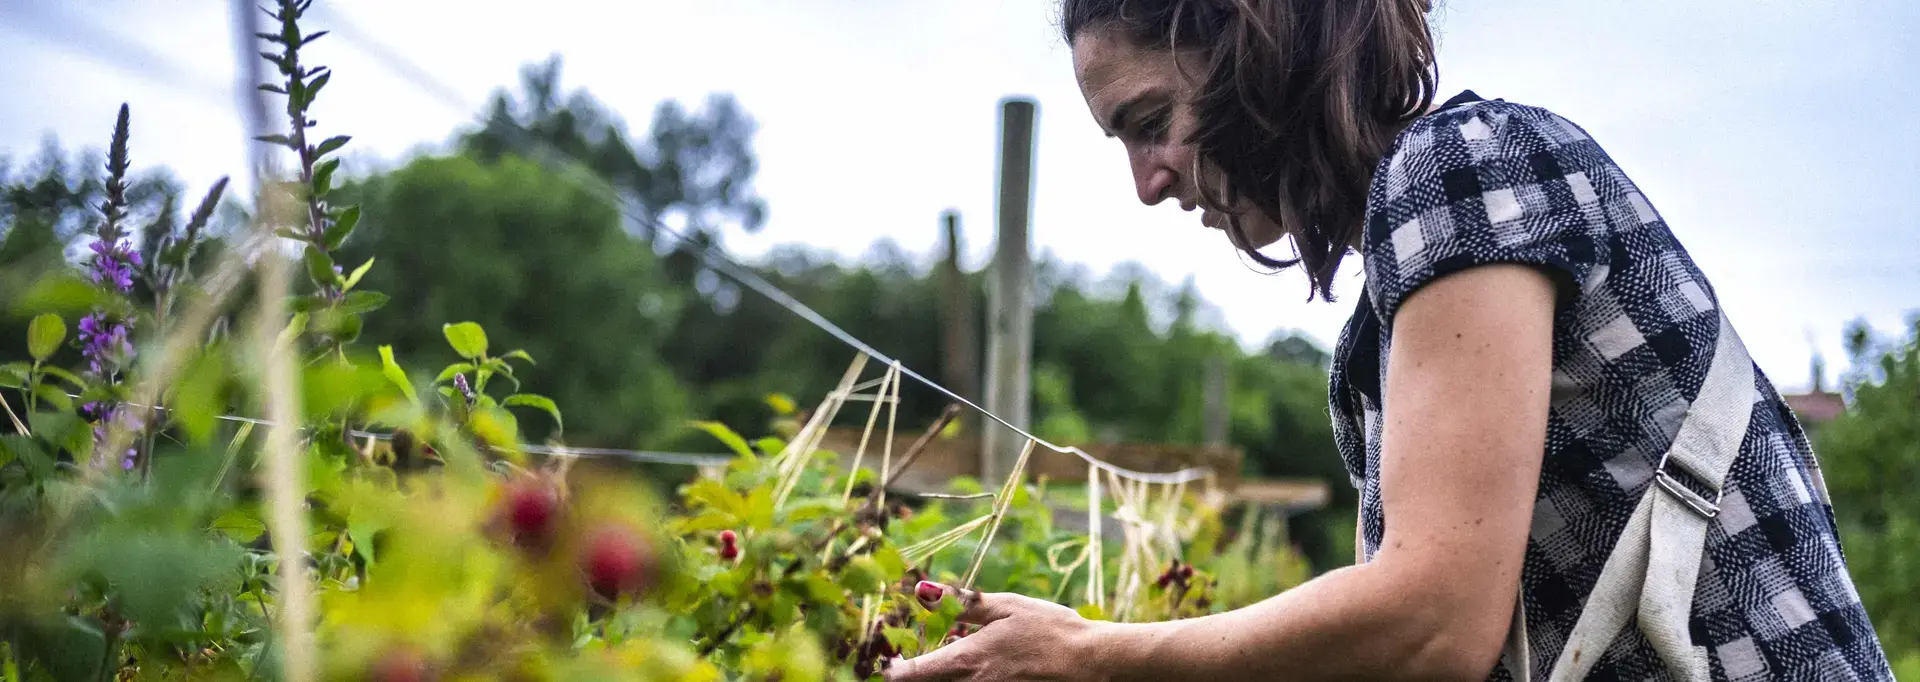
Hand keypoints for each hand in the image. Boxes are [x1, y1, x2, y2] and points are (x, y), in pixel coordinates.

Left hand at [884, 580, 1110, 681]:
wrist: (1091, 662)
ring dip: (943, 677)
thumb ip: (961, 603)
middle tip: (918, 659)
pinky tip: (980, 667)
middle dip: (918, 675)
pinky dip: (966, 681)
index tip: (889, 664)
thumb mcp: (1005, 607)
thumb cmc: (1051, 630)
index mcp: (966, 660)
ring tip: (951, 659)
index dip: (894, 672)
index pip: (911, 676)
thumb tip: (922, 591)